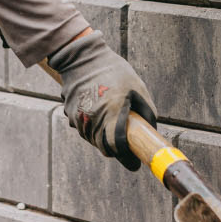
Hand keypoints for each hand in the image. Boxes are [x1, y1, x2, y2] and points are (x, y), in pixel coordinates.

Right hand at [48, 30, 156, 170]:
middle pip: (104, 148)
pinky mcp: (70, 113)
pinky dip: (92, 127)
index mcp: (112, 112)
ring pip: (92, 139)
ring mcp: (79, 117)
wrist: (82, 57)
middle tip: (126, 146)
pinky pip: (83, 128)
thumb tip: (150, 131)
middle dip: (116, 150)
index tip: (135, 164)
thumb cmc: (113, 71)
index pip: (117, 147)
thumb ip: (146, 112)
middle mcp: (93, 118)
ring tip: (112, 123)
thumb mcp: (138, 88)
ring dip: (103, 138)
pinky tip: (99, 113)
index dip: (128, 159)